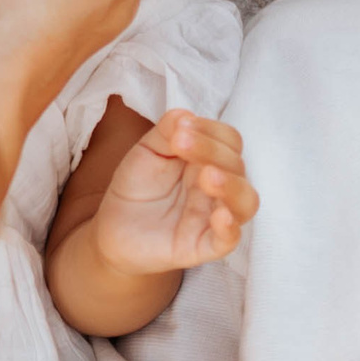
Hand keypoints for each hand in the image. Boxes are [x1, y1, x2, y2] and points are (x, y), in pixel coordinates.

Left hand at [90, 111, 257, 275]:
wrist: (113, 228)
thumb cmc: (137, 187)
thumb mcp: (147, 151)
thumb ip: (165, 132)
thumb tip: (185, 115)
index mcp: (209, 160)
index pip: (229, 140)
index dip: (211, 130)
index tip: (182, 127)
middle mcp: (218, 187)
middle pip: (237, 165)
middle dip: (212, 151)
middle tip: (180, 144)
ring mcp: (213, 216)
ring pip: (246, 202)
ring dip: (232, 186)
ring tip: (208, 176)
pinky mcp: (203, 245)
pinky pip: (229, 240)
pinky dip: (230, 228)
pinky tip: (220, 215)